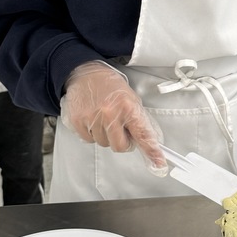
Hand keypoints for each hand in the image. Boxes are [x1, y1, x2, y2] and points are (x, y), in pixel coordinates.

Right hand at [60, 61, 167, 175]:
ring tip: (103, 117)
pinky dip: (92, 133)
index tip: (159, 163)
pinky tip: (92, 118)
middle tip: (119, 128)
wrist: (85, 74)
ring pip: (103, 143)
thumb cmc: (109, 86)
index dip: (152, 150)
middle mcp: (109, 113)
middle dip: (122, 141)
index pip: (142, 134)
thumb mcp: (131, 98)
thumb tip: (146, 143)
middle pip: (120, 146)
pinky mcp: (77, 121)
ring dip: (105, 135)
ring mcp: (92, 118)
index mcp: (127, 106)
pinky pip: (89, 140)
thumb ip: (137, 120)